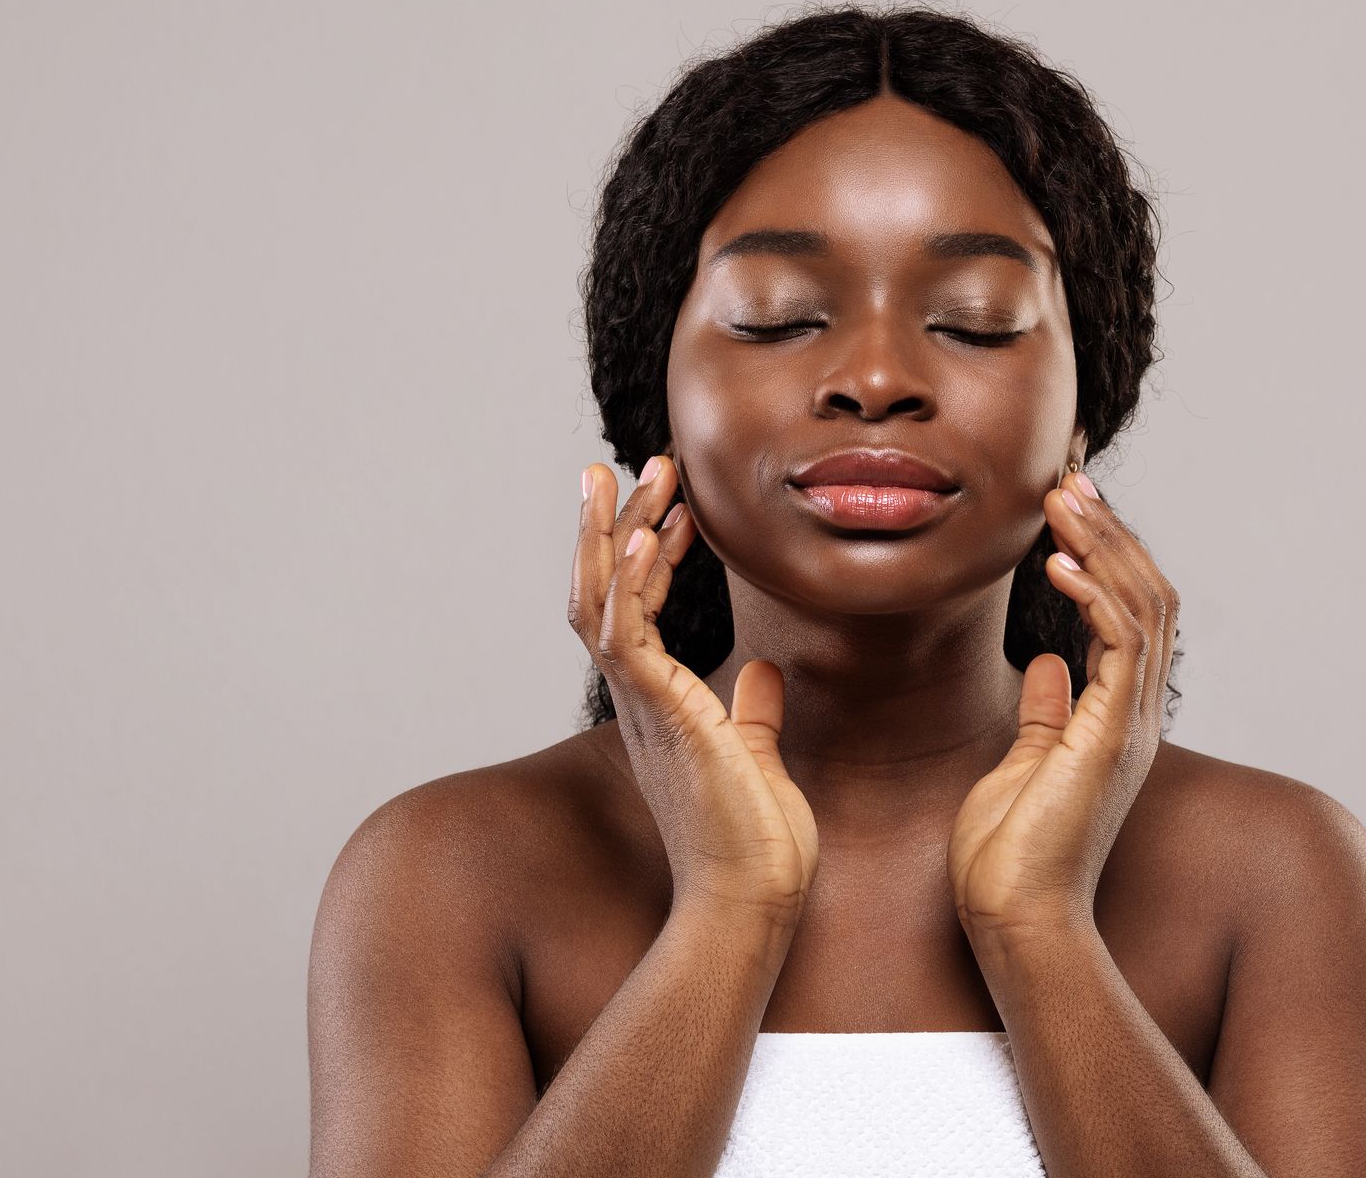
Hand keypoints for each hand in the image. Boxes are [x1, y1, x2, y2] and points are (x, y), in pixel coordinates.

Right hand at [571, 454, 818, 928]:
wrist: (753, 901)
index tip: (675, 507)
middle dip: (612, 524)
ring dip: (610, 532)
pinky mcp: (657, 712)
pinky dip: (628, 578)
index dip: (648, 554)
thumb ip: (756, 712)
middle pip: (601, 592)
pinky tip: (643, 530)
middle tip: (628, 465)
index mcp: (659, 704)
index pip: (636, 610)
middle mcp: (638, 699)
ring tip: (621, 472)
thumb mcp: (759, 755)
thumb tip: (766, 672)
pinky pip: (625, 631)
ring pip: (599, 600)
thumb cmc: (757, 844)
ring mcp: (641, 704)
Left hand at [947, 470, 1176, 941]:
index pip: (1126, 610)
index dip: (1103, 550)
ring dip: (1103, 545)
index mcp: (1113, 714)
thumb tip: (1046, 664)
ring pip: (1143, 607)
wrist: (1015, 917)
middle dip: (1110, 529)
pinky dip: (1094, 595)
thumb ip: (1045, 711)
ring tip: (1064, 496)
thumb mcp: (1024, 763)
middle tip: (1070, 477)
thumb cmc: (1009, 854)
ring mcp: (1129, 724)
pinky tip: (1058, 560)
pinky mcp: (1112, 736)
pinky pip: (1121, 646)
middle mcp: (1133, 712)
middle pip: (1146, 594)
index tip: (1066, 502)